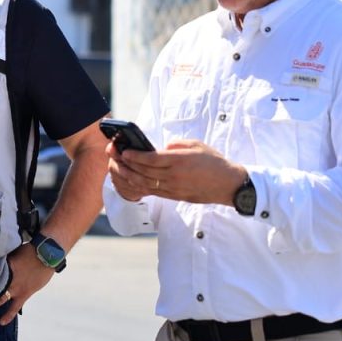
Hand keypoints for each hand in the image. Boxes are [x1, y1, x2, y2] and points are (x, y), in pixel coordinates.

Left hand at [0, 244, 53, 325]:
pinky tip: (1, 322)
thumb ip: (5, 258)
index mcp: (3, 266)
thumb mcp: (14, 251)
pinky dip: (8, 315)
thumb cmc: (31, 251)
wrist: (47, 255)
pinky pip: (14, 307)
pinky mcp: (24, 294)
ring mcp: (15, 287)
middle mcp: (7, 278)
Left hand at [115, 139, 245, 204]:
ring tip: (118, 168)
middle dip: (126, 163)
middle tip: (114, 156)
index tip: (123, 151)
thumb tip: (162, 147)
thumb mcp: (197, 145)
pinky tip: (131, 180)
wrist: (227, 184)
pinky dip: (139, 186)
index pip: (150, 159)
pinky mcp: (174, 196)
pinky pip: (152, 191)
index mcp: (179, 161)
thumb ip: (176, 144)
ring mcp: (173, 188)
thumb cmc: (214, 162)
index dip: (134, 155)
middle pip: (143, 171)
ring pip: (144, 183)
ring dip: (128, 176)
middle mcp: (174, 176)